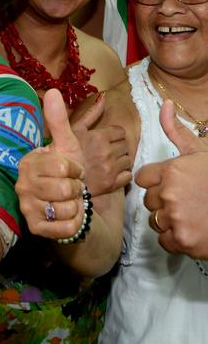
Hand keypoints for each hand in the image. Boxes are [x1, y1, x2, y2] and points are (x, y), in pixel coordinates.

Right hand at [15, 89, 85, 239]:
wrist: (71, 203)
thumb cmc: (68, 172)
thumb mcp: (67, 145)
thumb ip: (59, 120)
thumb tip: (53, 90)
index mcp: (28, 162)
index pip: (62, 166)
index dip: (75, 169)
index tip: (71, 170)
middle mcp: (22, 185)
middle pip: (65, 189)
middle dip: (76, 189)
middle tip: (71, 187)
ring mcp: (27, 207)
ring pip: (66, 209)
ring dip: (75, 206)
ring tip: (69, 201)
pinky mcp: (35, 228)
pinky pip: (66, 227)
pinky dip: (74, 223)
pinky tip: (68, 216)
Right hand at [72, 94, 131, 194]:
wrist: (59, 178)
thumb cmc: (65, 151)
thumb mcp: (75, 129)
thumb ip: (91, 113)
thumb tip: (103, 96)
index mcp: (98, 137)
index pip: (120, 131)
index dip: (113, 134)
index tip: (105, 138)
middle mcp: (107, 153)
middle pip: (125, 145)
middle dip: (117, 146)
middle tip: (105, 150)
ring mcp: (110, 170)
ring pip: (128, 160)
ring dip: (121, 160)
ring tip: (109, 161)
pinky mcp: (112, 184)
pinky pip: (128, 176)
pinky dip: (123, 174)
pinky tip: (112, 172)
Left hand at [136, 100, 207, 257]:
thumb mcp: (199, 151)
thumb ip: (175, 130)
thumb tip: (165, 103)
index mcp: (171, 169)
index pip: (143, 178)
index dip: (156, 182)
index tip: (172, 185)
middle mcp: (170, 193)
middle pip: (148, 201)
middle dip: (163, 202)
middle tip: (186, 201)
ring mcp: (176, 217)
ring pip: (155, 221)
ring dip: (169, 220)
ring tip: (191, 214)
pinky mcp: (183, 240)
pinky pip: (165, 241)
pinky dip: (177, 239)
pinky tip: (193, 229)